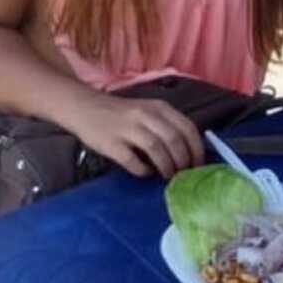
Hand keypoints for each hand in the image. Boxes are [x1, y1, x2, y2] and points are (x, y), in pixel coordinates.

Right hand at [74, 94, 204, 178]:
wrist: (84, 107)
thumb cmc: (122, 114)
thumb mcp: (148, 111)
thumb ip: (167, 125)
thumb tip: (189, 152)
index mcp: (159, 107)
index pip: (187, 128)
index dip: (196, 149)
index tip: (198, 165)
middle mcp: (145, 115)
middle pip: (174, 139)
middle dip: (183, 161)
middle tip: (183, 174)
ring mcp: (127, 128)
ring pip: (156, 149)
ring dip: (166, 166)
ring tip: (167, 176)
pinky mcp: (110, 143)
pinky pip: (132, 160)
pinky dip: (143, 170)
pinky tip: (145, 172)